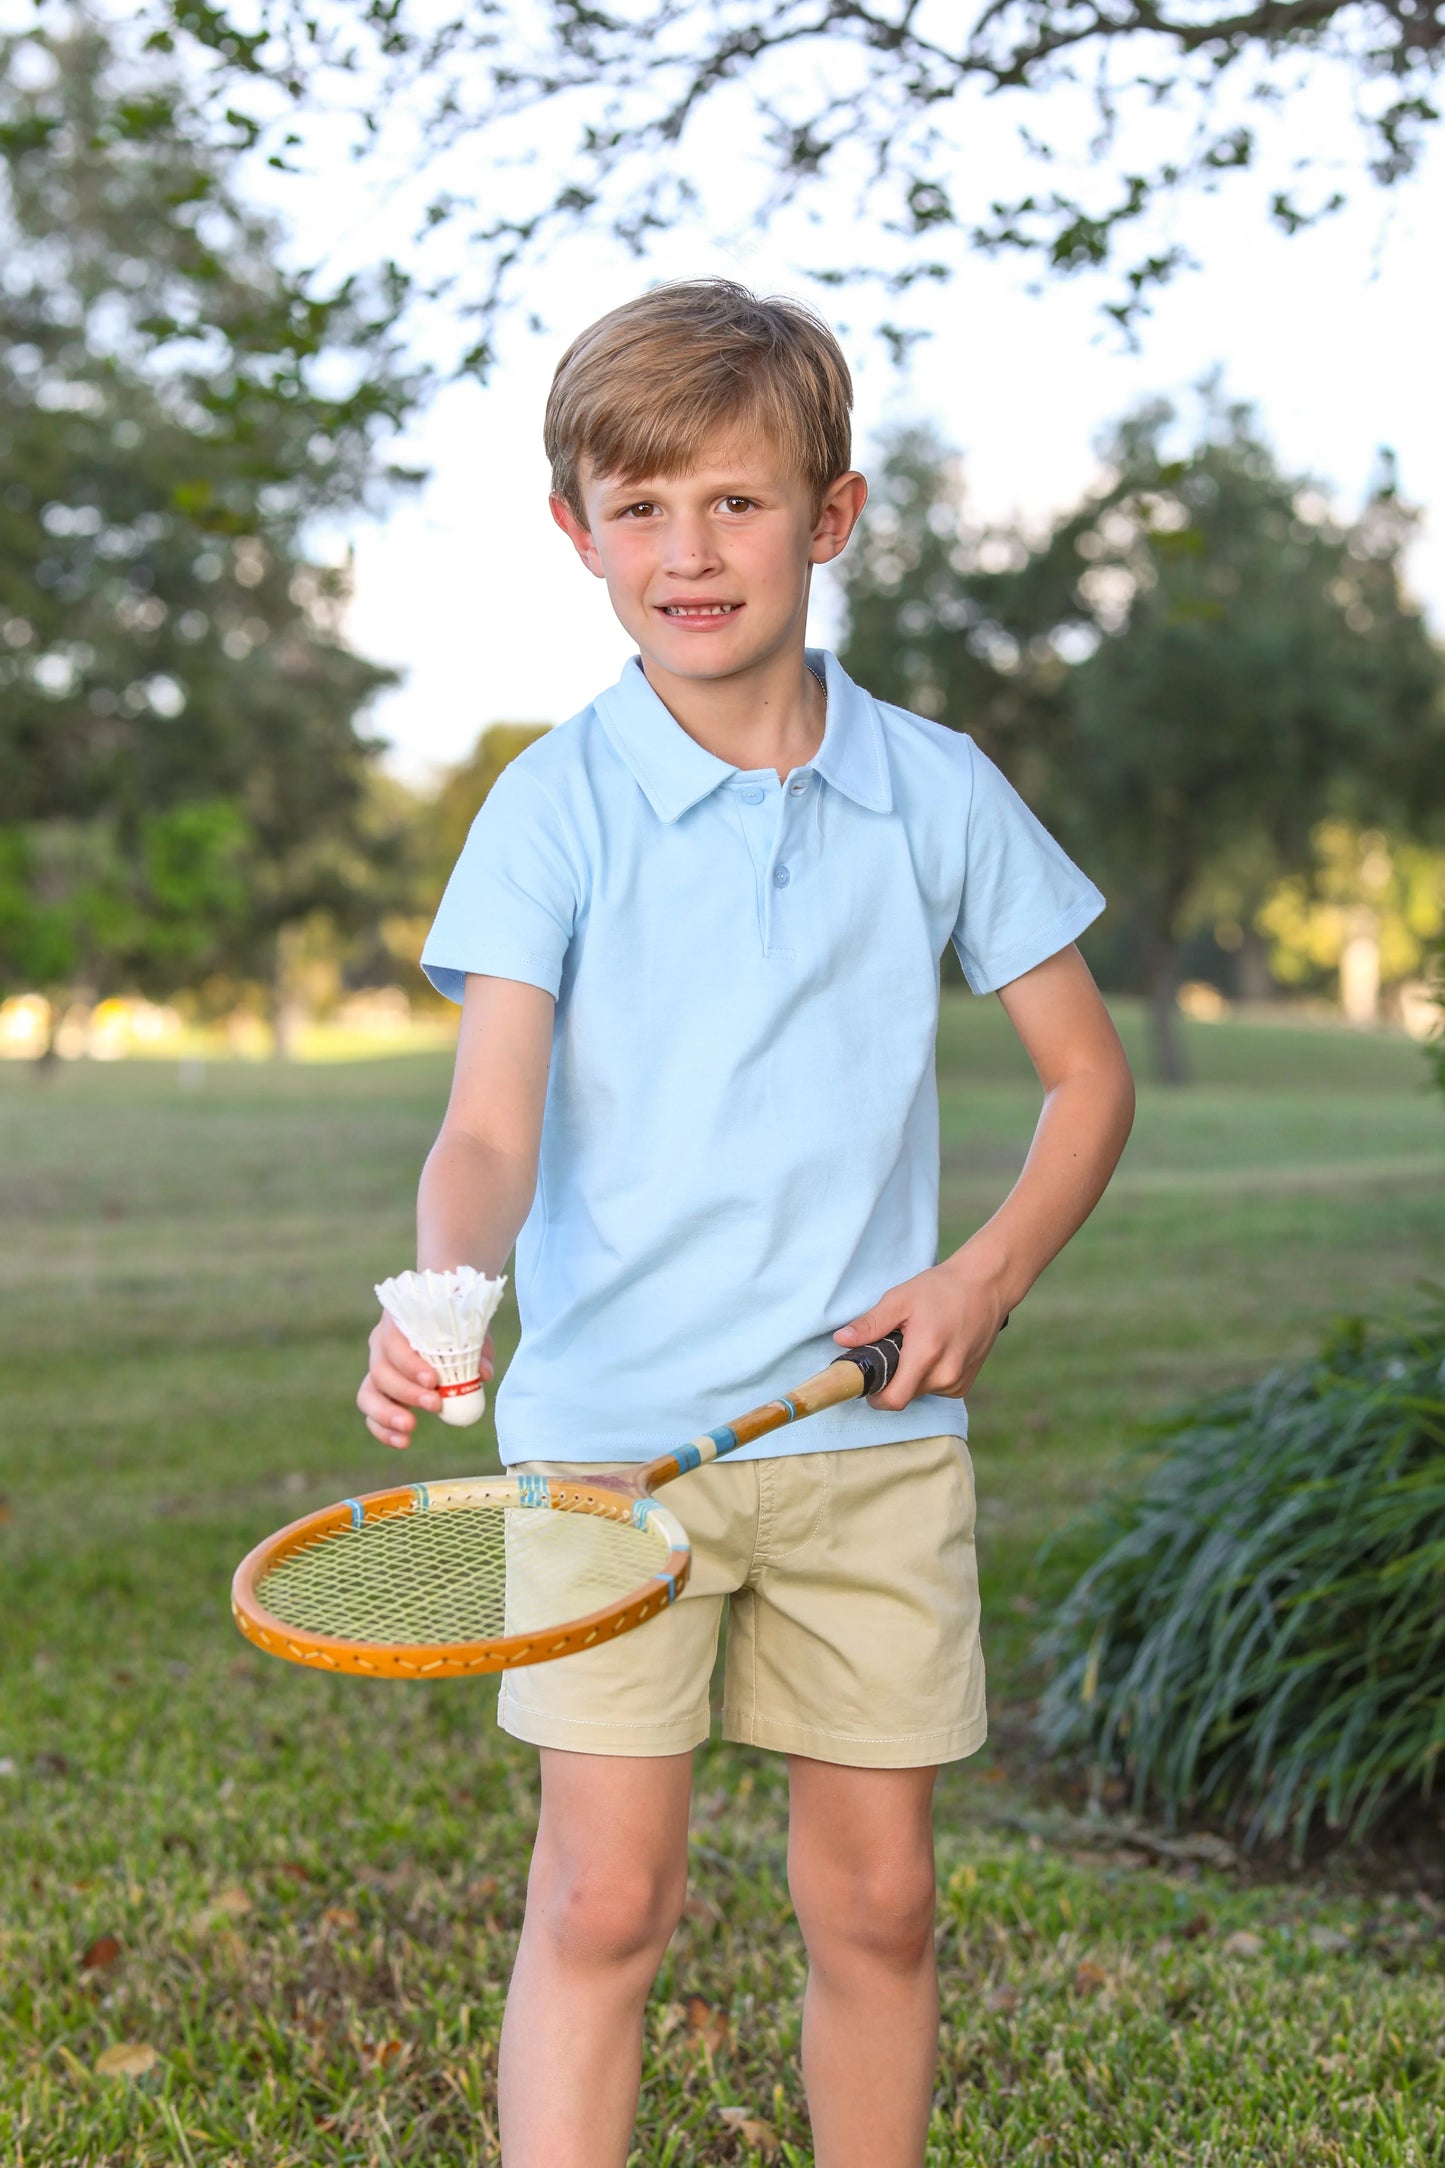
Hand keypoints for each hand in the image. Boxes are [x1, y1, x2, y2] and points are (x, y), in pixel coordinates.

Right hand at [356, 1313, 495, 1450]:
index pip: (393, 1342)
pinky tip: (403, 1442)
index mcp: (398, 1322)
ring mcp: (377, 1370)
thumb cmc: (458, 1325)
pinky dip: (383, 1431)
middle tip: (435, 1405)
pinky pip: (371, 1415)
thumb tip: (484, 1374)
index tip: (433, 1381)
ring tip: (410, 1428)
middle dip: (406, 1392)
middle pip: (380, 1370)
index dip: (409, 1364)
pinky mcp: (379, 1394)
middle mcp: (381, 1344)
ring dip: (387, 1414)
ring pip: (367, 1394)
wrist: (447, 1328)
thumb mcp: (471, 1331)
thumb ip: (477, 1350)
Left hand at [833, 1255, 1007, 1412]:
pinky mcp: (966, 1382)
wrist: (986, 1286)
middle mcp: (946, 1374)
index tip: (867, 1382)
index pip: (894, 1400)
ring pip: (920, 1393)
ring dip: (911, 1377)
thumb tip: (842, 1340)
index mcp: (926, 1355)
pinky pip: (936, 1389)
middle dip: (891, 1380)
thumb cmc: (942, 1289)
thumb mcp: (900, 1299)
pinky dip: (928, 1376)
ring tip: (916, 1345)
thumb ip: (870, 1324)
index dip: (875, 1397)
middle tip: (891, 1351)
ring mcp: (959, 1381)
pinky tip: (933, 1351)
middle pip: (904, 1396)